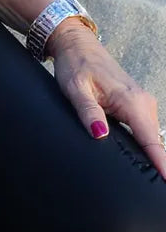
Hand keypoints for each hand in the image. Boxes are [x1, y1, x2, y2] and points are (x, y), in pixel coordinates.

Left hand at [49, 19, 165, 176]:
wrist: (76, 44)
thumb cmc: (75, 64)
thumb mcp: (75, 89)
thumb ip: (88, 112)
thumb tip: (101, 134)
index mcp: (131, 101)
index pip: (151, 141)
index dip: (161, 164)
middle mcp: (143, 103)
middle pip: (154, 142)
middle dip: (156, 164)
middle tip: (151, 187)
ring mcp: (141, 103)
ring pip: (150, 136)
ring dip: (150, 154)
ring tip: (148, 176)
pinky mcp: (136, 103)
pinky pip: (144, 129)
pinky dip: (144, 143)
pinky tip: (140, 157)